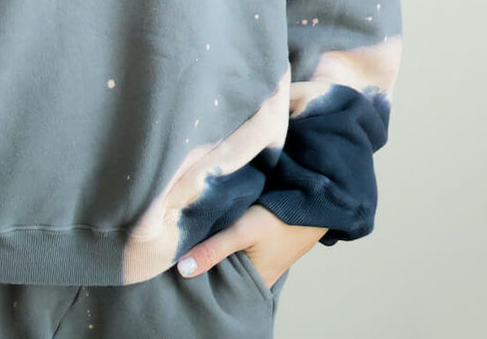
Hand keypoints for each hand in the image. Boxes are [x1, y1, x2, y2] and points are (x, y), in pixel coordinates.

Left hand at [175, 204, 326, 289]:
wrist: (311, 202)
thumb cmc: (279, 220)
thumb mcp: (241, 232)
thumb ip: (213, 250)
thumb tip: (182, 269)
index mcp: (252, 283)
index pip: (216, 284)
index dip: (197, 272)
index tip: (175, 259)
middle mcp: (256, 276)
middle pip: (221, 269)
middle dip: (205, 257)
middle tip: (181, 243)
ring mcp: (260, 259)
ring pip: (229, 255)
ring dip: (216, 245)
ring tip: (195, 232)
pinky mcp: (262, 244)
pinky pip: (238, 245)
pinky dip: (228, 237)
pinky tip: (216, 225)